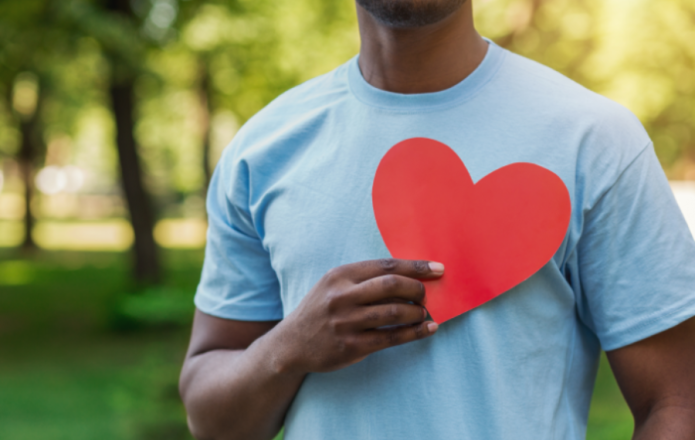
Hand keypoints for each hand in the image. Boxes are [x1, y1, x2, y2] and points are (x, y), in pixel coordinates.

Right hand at [271, 258, 443, 373]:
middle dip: (417, 289)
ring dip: (418, 312)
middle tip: (426, 295)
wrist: (292, 343)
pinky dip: (415, 333)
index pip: (385, 265)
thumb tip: (409, 276)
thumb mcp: (334, 285)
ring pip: (394, 312)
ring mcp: (346, 322)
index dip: (416, 267)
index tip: (437, 269)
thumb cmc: (321, 309)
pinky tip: (428, 329)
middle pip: (391, 285)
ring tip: (424, 313)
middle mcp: (342, 296)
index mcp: (339, 275)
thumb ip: (364, 279)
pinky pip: (391, 337)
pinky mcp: (351, 346)